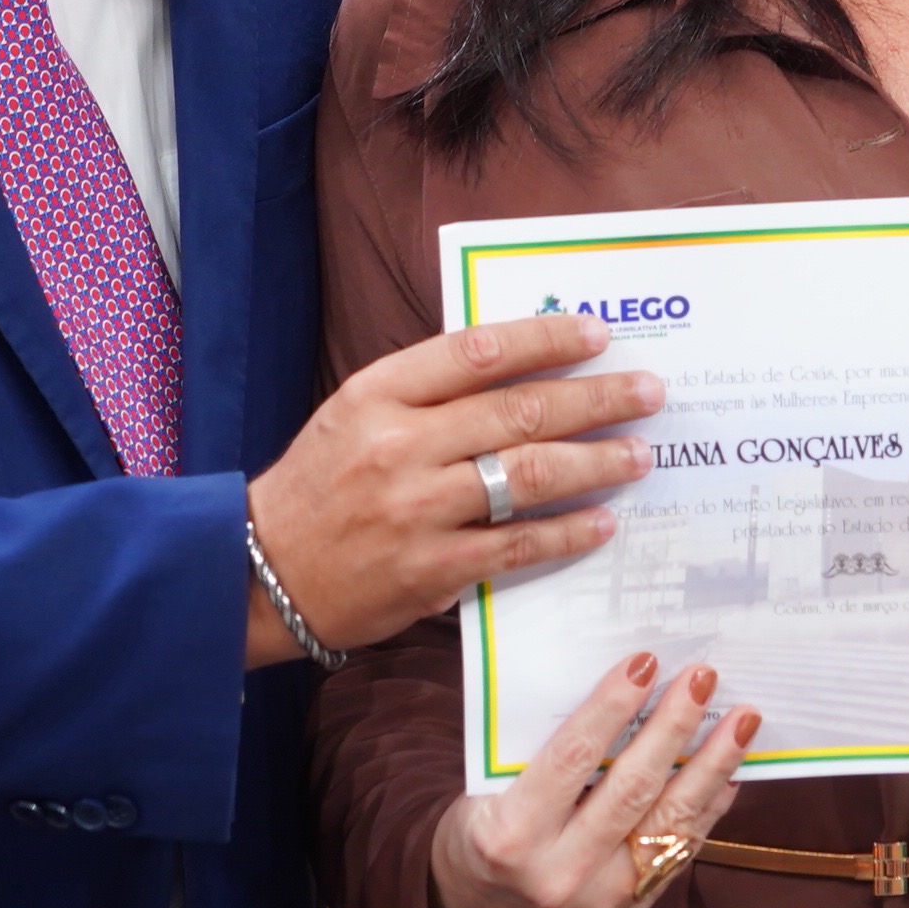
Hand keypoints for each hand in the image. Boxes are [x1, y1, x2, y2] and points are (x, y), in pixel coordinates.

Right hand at [244, 313, 660, 663]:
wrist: (260, 573)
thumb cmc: (318, 485)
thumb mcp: (355, 414)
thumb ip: (427, 391)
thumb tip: (519, 368)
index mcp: (377, 393)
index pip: (478, 351)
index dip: (546, 338)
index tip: (599, 334)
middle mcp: (399, 445)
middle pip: (519, 410)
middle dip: (596, 398)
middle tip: (648, 392)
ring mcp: (417, 509)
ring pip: (528, 474)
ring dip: (596, 462)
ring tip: (640, 455)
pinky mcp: (431, 569)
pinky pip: (518, 543)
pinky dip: (567, 530)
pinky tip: (602, 520)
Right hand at [430, 650, 757, 907]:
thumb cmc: (483, 828)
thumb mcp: (487, 787)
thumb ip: (544, 752)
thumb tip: (621, 691)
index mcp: (510, 834)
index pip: (571, 758)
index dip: (611, 707)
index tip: (644, 663)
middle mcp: (559, 873)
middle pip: (632, 788)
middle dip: (674, 727)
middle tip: (703, 678)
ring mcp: (600, 899)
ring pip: (669, 823)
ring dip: (711, 766)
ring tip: (742, 721)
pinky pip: (679, 850)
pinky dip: (708, 806)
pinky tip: (729, 770)